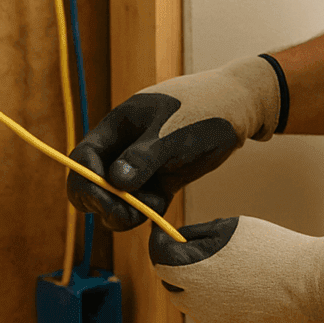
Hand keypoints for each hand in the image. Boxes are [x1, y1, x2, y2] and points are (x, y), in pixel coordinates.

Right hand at [67, 56, 283, 229]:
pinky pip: (146, 203)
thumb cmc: (206, 110)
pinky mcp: (164, 179)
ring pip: (120, 199)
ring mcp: (143, 164)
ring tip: (158, 205)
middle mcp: (124, 147)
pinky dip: (150, 212)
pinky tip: (163, 211)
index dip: (85, 184)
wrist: (240, 106)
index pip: (83, 159)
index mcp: (118, 126)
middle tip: (129, 215)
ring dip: (129, 212)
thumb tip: (114, 182)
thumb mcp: (175, 133)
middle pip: (95, 184)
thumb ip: (144, 157)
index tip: (105, 202)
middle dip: (105, 205)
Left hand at [149, 216, 323, 322]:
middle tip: (201, 255)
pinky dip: (216, 308)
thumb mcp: (227, 227)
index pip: (159, 260)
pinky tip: (238, 293)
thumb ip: (194, 236)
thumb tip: (176, 241)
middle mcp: (195, 303)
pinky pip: (210, 320)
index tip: (167, 238)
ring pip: (191, 305)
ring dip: (197, 290)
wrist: (308, 281)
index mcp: (191, 273)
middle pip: (172, 285)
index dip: (162, 245)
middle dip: (179, 269)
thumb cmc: (271, 249)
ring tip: (227, 274)